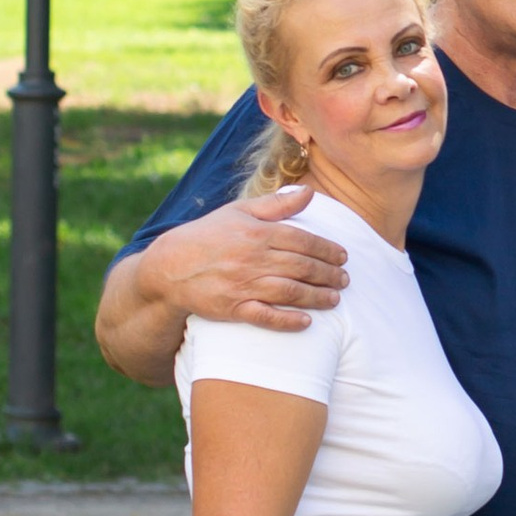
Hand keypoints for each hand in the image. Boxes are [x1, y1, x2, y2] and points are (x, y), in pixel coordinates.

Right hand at [152, 186, 350, 335]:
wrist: (169, 266)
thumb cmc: (208, 235)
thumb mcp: (239, 211)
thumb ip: (277, 204)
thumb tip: (310, 193)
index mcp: (257, 233)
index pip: (302, 240)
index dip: (327, 249)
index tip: (344, 256)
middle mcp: (252, 258)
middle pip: (301, 267)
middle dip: (328, 274)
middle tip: (346, 280)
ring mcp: (242, 285)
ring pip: (289, 291)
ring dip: (316, 296)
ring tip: (335, 299)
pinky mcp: (232, 308)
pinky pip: (264, 316)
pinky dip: (286, 320)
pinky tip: (306, 322)